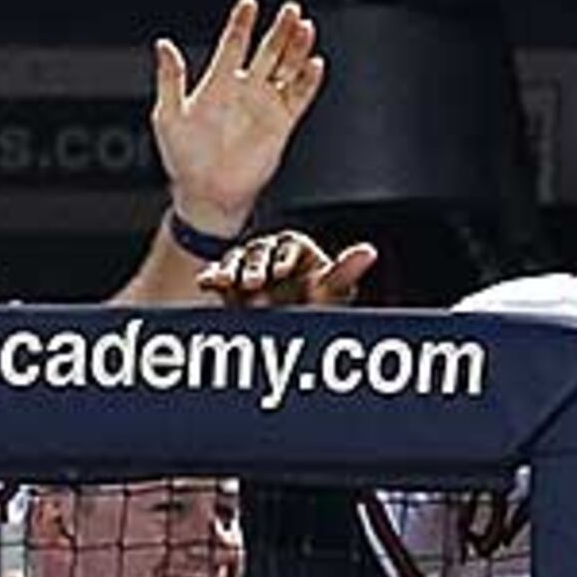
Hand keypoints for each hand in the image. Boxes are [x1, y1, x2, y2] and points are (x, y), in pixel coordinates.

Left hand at [152, 0, 327, 238]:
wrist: (207, 192)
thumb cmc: (183, 156)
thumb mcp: (168, 115)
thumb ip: (171, 78)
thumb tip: (163, 45)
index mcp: (218, 83)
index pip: (233, 44)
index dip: (242, 23)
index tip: (249, 4)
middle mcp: (245, 90)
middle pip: (268, 51)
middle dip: (280, 30)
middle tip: (291, 9)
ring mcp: (265, 106)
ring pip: (287, 69)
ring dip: (298, 49)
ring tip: (305, 27)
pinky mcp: (282, 124)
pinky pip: (299, 98)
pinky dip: (308, 81)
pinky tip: (315, 63)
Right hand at [198, 228, 377, 309]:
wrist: (287, 330)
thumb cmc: (314, 305)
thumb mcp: (329, 292)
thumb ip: (344, 272)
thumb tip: (370, 251)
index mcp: (297, 251)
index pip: (290, 246)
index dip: (285, 258)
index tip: (282, 272)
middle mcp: (271, 255)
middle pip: (260, 252)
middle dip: (255, 267)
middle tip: (253, 283)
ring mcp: (248, 266)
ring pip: (237, 261)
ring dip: (230, 271)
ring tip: (225, 281)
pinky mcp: (228, 280)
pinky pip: (218, 274)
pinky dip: (212, 277)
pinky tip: (206, 282)